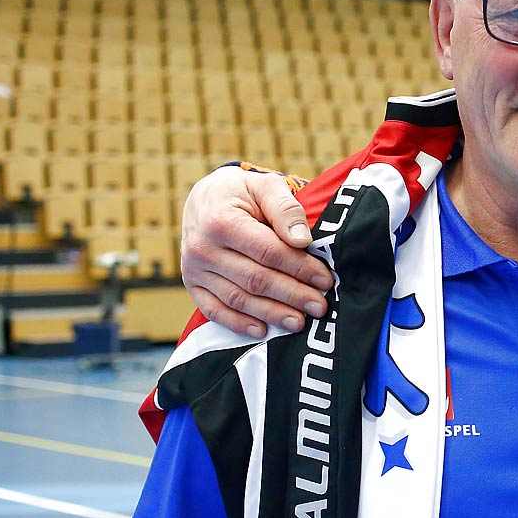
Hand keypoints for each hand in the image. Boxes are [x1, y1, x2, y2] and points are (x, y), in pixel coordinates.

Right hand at [180, 166, 329, 337]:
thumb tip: (302, 240)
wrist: (205, 199)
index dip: (299, 267)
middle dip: (291, 295)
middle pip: (255, 279)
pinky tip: (262, 331)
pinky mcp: (192, 285)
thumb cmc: (242, 193)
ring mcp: (194, 270)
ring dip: (271, 313)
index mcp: (221, 221)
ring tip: (299, 322)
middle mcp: (203, 248)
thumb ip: (285, 208)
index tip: (325, 279)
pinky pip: (214, 310)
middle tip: (319, 307)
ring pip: (238, 298)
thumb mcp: (265, 186)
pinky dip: (238, 324)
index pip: (268, 251)